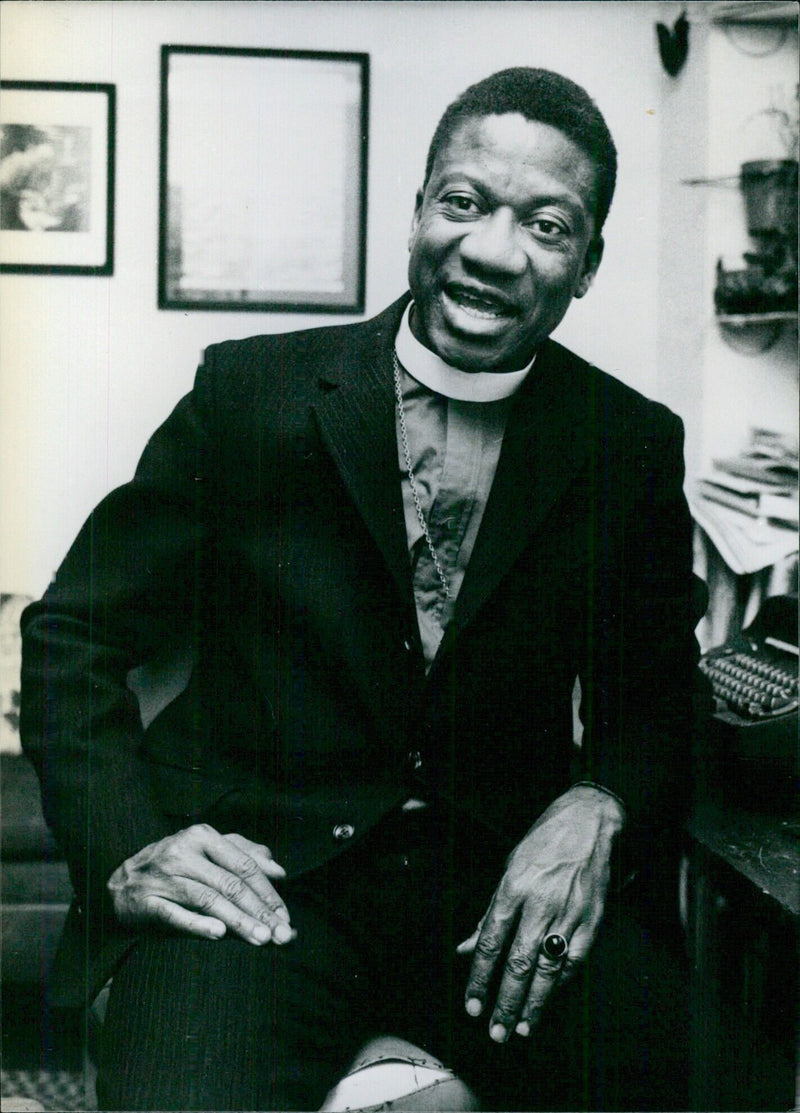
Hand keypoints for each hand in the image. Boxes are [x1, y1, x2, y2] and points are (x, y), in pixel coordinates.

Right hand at [108, 823, 294, 944]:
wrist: (121, 882)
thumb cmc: (175, 868)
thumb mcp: (209, 852)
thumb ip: (245, 856)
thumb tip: (278, 871)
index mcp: (202, 836)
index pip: (244, 865)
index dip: (268, 892)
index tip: (286, 916)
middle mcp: (183, 852)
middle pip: (230, 884)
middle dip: (259, 911)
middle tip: (281, 935)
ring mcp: (163, 877)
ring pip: (208, 900)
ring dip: (238, 922)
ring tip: (261, 939)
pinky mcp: (146, 902)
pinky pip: (175, 915)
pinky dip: (198, 924)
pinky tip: (219, 934)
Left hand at [456, 785, 624, 1042]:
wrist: (590, 821)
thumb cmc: (545, 841)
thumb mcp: (509, 868)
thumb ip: (490, 912)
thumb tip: (466, 947)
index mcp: (513, 887)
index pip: (489, 943)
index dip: (479, 978)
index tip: (472, 1005)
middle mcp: (540, 903)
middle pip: (518, 963)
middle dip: (506, 1002)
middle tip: (495, 1031)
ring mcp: (569, 914)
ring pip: (548, 969)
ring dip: (534, 1004)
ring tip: (522, 1029)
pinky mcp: (593, 921)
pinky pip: (574, 961)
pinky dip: (560, 984)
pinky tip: (549, 1000)